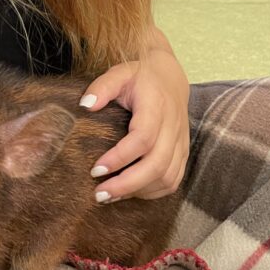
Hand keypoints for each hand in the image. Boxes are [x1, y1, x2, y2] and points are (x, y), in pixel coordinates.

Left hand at [81, 44, 189, 201]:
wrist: (170, 78)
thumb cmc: (140, 77)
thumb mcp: (119, 74)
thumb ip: (101, 87)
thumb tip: (85, 106)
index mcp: (156, 105)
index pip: (143, 138)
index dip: (120, 158)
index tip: (96, 170)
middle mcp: (173, 126)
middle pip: (157, 165)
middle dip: (127, 184)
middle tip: (100, 194)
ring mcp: (181, 141)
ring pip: (167, 177)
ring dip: (139, 191)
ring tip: (110, 195)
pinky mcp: (184, 152)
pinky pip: (173, 180)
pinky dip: (152, 191)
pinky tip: (130, 192)